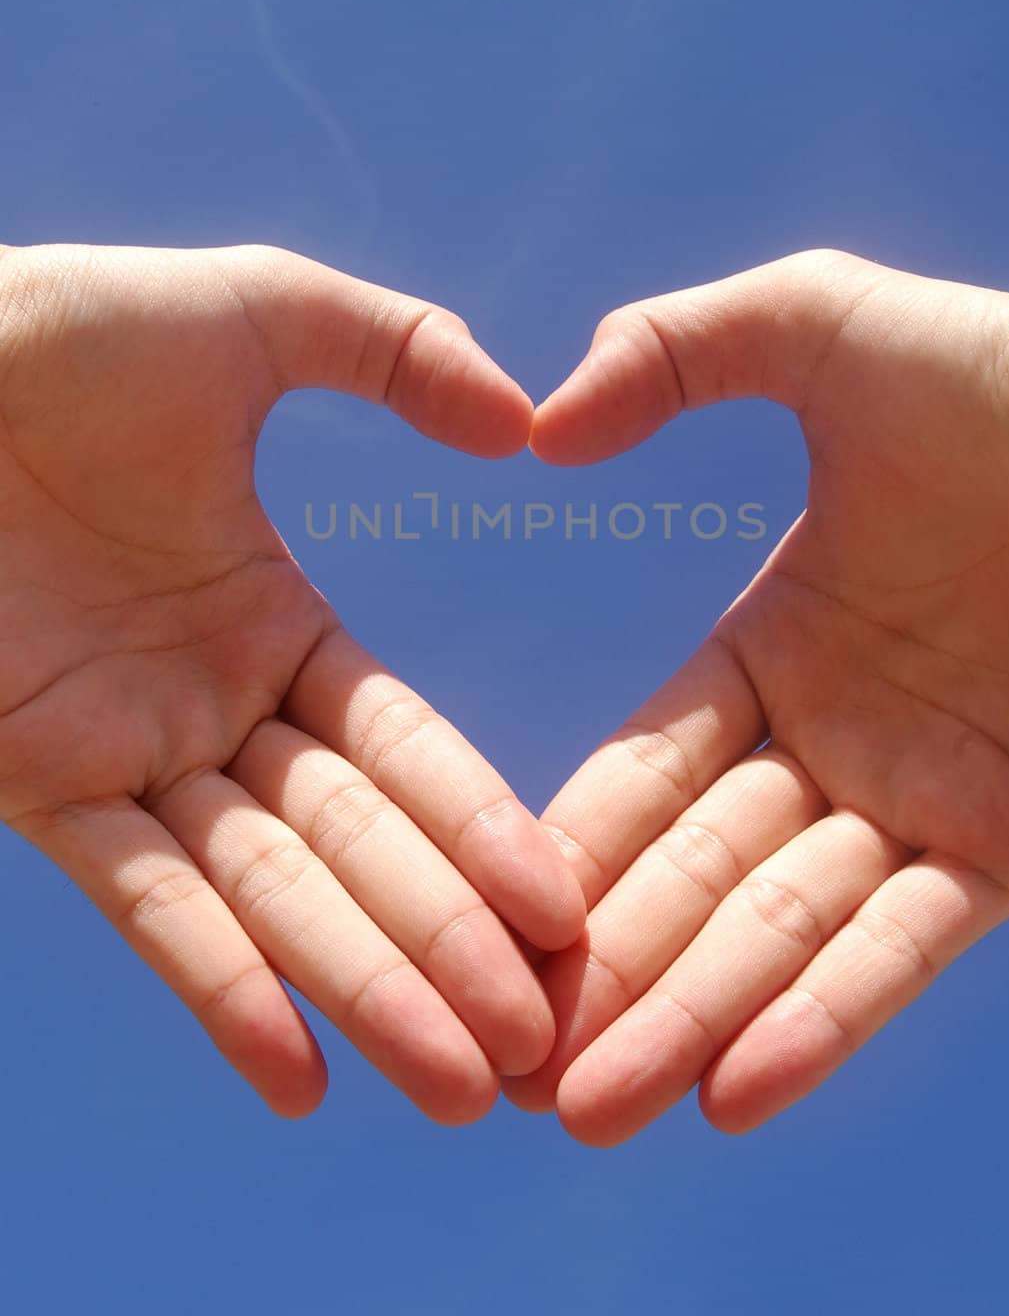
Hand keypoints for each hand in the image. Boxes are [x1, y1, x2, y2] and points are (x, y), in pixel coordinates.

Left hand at [0, 241, 583, 1122]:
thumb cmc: (64, 329)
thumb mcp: (256, 312)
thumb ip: (395, 349)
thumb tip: (525, 420)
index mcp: (271, 623)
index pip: (402, 747)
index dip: (485, 829)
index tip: (570, 910)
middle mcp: (208, 708)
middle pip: (352, 844)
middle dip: (448, 944)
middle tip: (537, 1044)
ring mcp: (120, 755)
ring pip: (263, 890)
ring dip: (359, 987)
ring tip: (452, 1082)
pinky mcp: (30, 780)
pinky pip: (140, 894)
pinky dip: (217, 980)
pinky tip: (298, 1071)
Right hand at [505, 247, 1008, 1142]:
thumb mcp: (820, 324)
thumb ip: (676, 350)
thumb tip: (542, 430)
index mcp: (776, 648)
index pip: (645, 770)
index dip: (564, 851)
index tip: (474, 922)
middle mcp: (839, 742)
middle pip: (697, 874)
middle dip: (606, 970)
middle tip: (509, 1069)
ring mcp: (928, 803)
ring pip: (785, 932)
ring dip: (692, 1019)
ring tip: (593, 1108)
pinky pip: (905, 944)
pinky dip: (825, 1016)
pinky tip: (735, 1089)